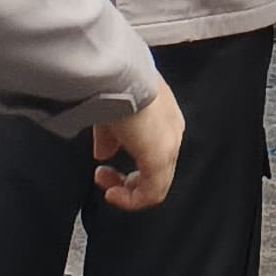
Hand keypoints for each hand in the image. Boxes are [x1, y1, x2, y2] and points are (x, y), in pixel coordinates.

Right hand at [93, 83, 183, 212]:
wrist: (116, 75)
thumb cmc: (112, 84)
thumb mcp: (109, 112)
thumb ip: (109, 137)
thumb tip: (103, 154)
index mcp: (163, 117)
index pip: (151, 150)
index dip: (128, 163)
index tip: (104, 165)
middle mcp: (172, 131)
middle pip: (156, 170)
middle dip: (127, 180)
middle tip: (104, 178)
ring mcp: (168, 146)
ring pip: (156, 184)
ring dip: (128, 191)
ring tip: (108, 188)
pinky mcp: (160, 158)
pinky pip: (151, 192)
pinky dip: (131, 200)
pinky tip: (113, 194)